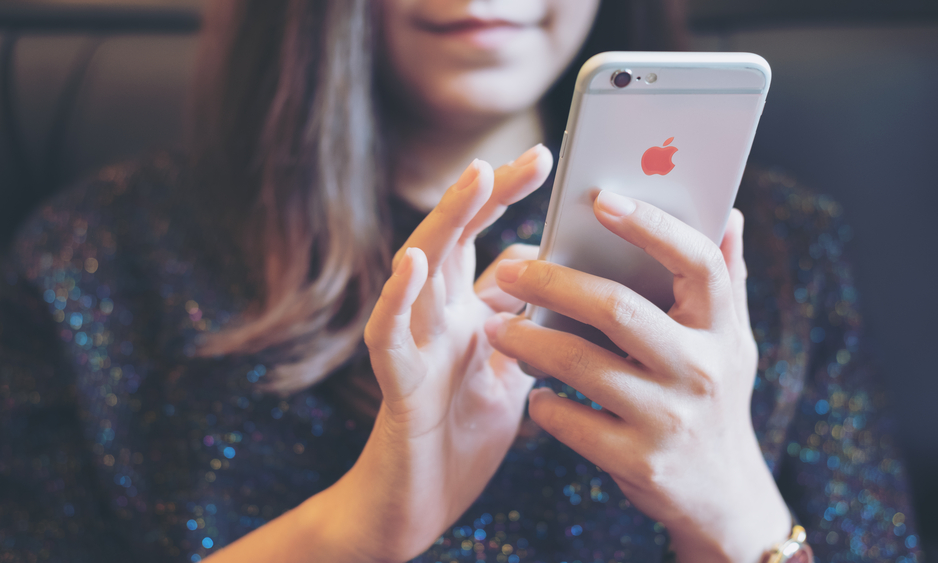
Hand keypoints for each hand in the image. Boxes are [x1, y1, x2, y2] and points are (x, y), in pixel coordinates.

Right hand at [323, 145, 551, 561]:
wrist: (419, 505)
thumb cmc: (459, 437)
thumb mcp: (507, 372)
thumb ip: (521, 324)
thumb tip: (549, 273)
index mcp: (463, 316)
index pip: (484, 243)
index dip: (507, 200)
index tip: (546, 159)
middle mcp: (434, 321)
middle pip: (452, 241)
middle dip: (487, 195)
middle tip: (535, 156)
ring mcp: (412, 349)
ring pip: (418, 274)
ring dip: (444, 225)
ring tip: (473, 180)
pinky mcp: (395, 387)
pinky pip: (389, 338)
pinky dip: (397, 301)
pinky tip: (413, 266)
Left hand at [484, 191, 790, 561]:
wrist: (723, 495)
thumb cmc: (714, 397)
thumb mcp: (730, 341)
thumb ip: (725, 279)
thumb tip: (729, 210)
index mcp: (723, 328)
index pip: (698, 262)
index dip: (651, 226)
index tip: (602, 200)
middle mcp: (703, 370)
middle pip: (618, 308)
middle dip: (554, 284)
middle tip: (512, 271)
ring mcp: (671, 419)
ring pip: (581, 364)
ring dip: (528, 343)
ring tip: (496, 328)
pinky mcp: (640, 461)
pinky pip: (573, 422)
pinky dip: (544, 404)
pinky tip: (532, 393)